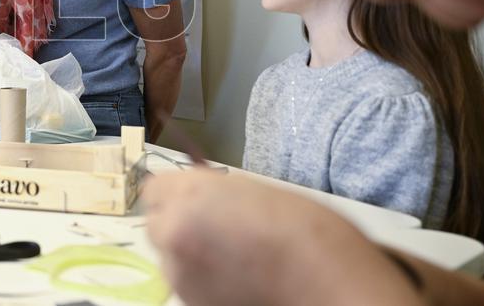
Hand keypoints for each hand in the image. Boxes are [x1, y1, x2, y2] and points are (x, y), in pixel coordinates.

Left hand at [143, 171, 425, 305]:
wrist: (328, 288)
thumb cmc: (306, 232)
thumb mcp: (253, 191)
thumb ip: (213, 193)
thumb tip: (198, 198)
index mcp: (188, 198)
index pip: (154, 188)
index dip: (176, 193)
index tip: (195, 198)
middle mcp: (173, 236)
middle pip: (156, 224)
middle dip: (178, 223)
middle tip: (215, 228)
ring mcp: (180, 276)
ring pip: (170, 257)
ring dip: (190, 253)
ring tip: (235, 258)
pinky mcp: (191, 303)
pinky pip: (187, 283)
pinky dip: (204, 280)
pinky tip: (239, 280)